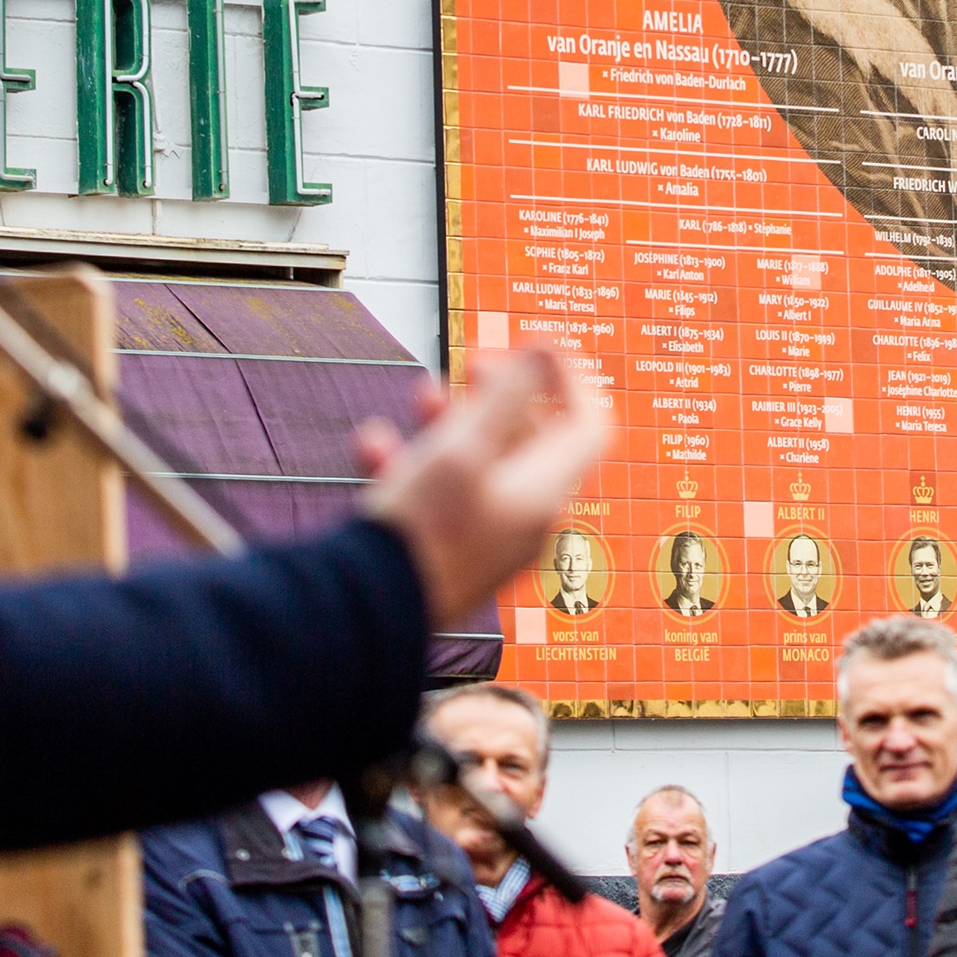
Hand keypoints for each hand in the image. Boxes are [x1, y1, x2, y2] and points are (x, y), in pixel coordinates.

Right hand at [357, 346, 611, 623]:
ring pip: (483, 463)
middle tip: (471, 362)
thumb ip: (507, 395)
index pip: (588, 424)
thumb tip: (545, 351)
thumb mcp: (463, 447)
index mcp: (544, 492)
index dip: (570, 377)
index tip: (535, 345)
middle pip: (534, 440)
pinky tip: (374, 446)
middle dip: (502, 393)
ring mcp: (490, 540)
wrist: (368, 612)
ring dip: (454, 422)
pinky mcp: (452, 555)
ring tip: (422, 394)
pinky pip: (445, 496)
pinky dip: (418, 463)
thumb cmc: (419, 529)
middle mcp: (527, 518)